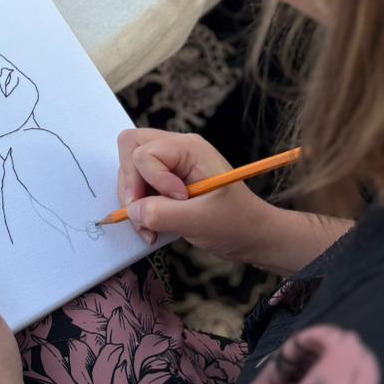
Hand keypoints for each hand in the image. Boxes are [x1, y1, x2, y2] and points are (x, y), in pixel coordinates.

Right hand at [117, 128, 279, 263]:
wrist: (253, 236)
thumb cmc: (235, 223)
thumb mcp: (198, 220)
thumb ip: (160, 213)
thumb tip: (132, 211)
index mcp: (189, 148)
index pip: (144, 153)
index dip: (151, 180)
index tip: (177, 201)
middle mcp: (177, 149)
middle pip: (130, 147)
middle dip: (130, 183)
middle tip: (142, 211)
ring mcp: (171, 164)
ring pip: (130, 168)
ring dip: (133, 200)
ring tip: (150, 227)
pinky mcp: (167, 182)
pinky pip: (139, 186)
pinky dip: (139, 207)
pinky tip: (152, 227)